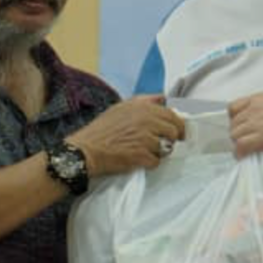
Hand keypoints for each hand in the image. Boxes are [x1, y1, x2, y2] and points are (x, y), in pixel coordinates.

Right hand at [68, 96, 185, 176]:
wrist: (85, 150)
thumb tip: (163, 98)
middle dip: (169, 139)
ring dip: (158, 152)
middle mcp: (146, 120)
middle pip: (174, 131)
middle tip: (158, 144)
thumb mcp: (121, 107)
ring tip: (141, 151)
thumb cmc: (102, 131)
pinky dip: (148, 163)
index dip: (176, 125)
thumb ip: (144, 101)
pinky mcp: (142, 155)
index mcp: (142, 107)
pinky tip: (136, 159)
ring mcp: (145, 138)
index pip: (172, 115)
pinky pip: (156, 162)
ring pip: (167, 148)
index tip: (176, 132)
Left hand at [228, 90, 262, 155]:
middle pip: (233, 124)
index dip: (236, 118)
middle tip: (247, 140)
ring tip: (247, 149)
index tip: (242, 125)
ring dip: (239, 143)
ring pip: (235, 135)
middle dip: (238, 132)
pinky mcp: (262, 138)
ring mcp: (257, 123)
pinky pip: (241, 146)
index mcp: (260, 98)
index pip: (233, 108)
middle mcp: (255, 109)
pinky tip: (244, 155)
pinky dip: (240, 152)